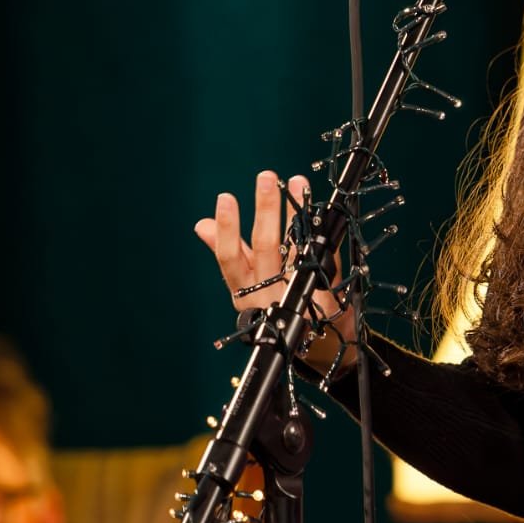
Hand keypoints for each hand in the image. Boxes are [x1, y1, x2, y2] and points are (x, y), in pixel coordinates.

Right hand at [194, 170, 356, 367]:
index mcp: (243, 290)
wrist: (315, 345)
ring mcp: (295, 296)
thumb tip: (202, 224)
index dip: (226, 229)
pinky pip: (320, 260)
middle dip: (265, 210)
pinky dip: (319, 236)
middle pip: (265, 248)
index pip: (230, 257)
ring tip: (297, 183)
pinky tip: (321, 214)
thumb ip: (229, 252)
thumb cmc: (277, 305)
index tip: (225, 198)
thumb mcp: (247, 282)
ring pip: (295, 250)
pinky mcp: (321, 298)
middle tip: (267, 177)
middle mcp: (266, 295)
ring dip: (295, 214)